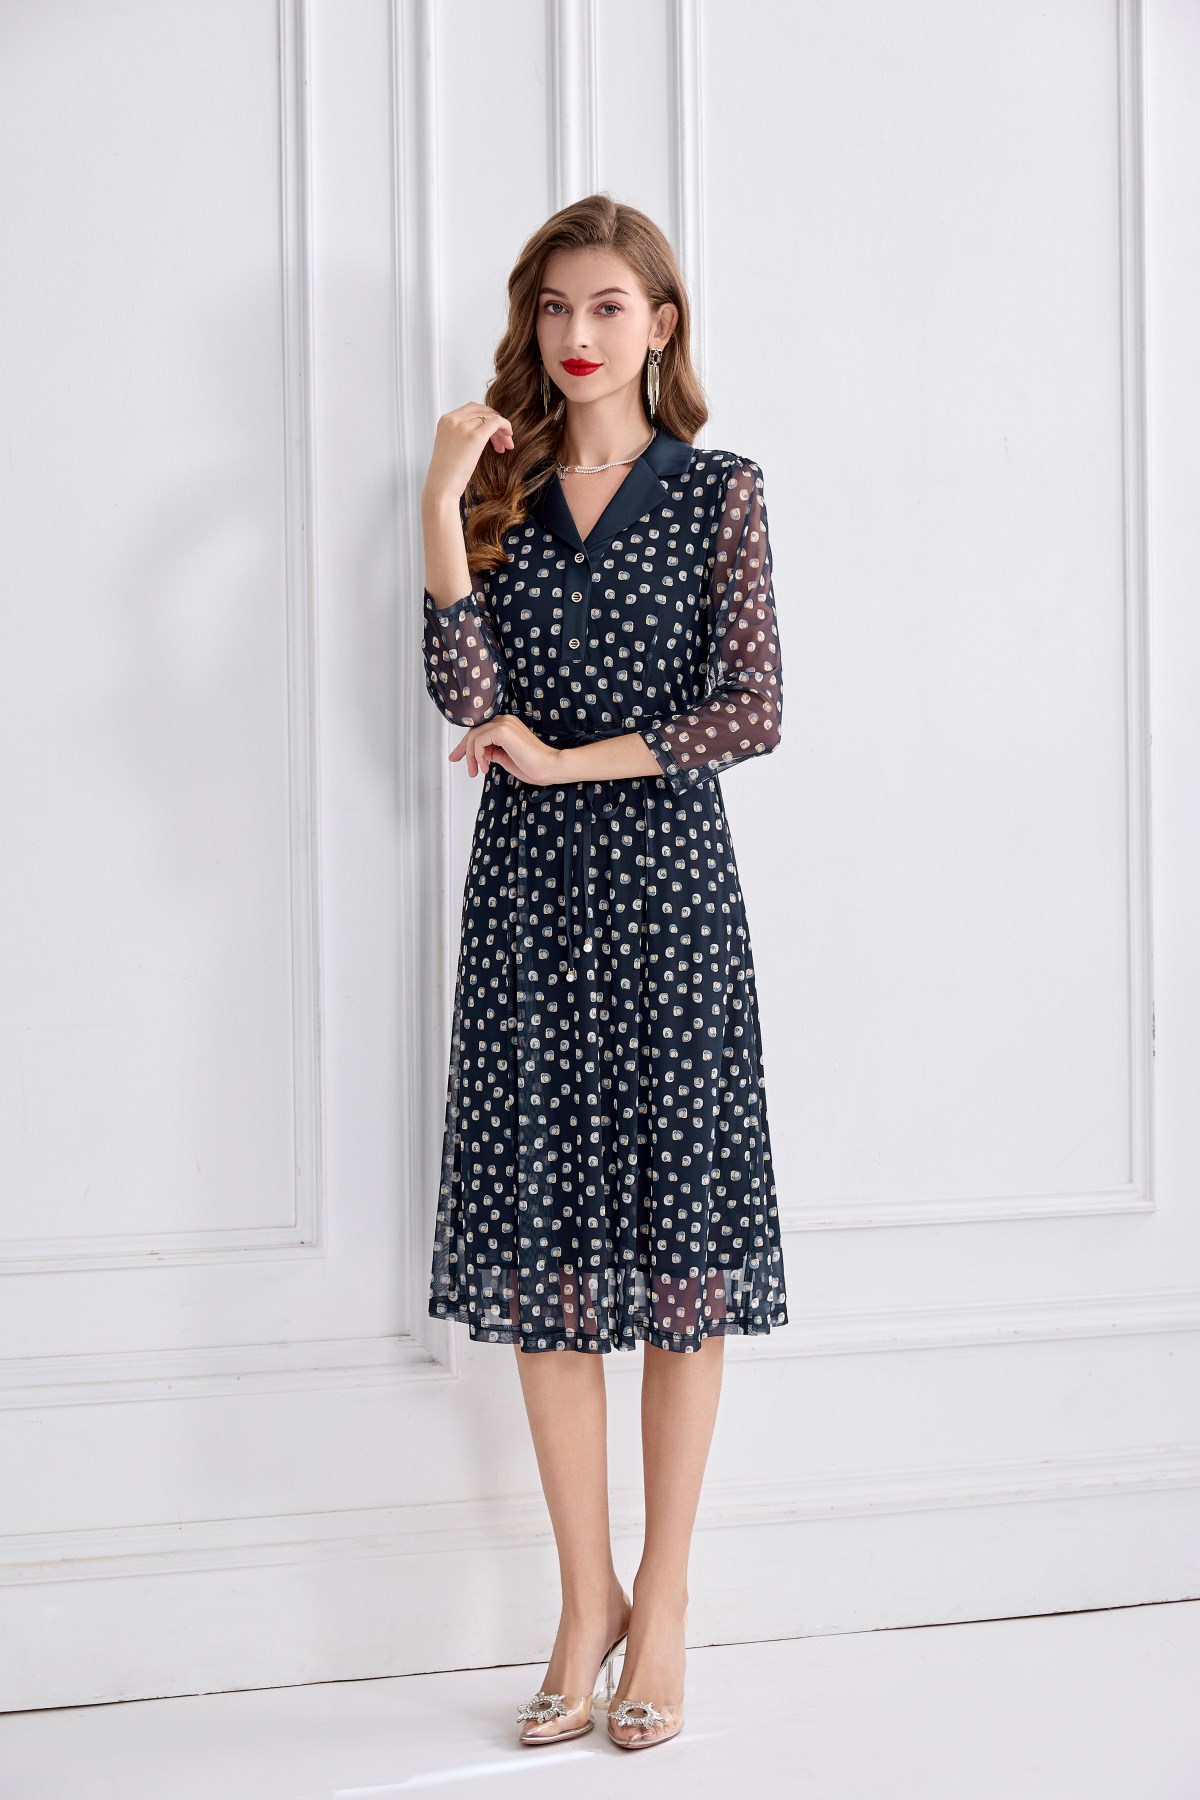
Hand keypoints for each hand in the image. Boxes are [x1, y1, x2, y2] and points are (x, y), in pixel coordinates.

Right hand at [422, 403, 514, 510]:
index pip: (471, 409)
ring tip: (505, 445)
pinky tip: (508, 438)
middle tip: (504, 436)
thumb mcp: (450, 446)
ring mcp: (463, 427)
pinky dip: (506, 427)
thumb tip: (480, 432)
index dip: (486, 416)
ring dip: (501, 430)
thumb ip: (460, 435)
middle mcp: (453, 420)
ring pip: (491, 418)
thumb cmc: (446, 473)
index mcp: (445, 420)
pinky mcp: (475, 437)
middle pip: (482, 412)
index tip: (494, 428)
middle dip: (495, 422)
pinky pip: (496, 423)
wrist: (441, 486)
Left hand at [449, 715, 564, 785]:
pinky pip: (479, 741)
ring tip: (476, 771)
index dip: (466, 744)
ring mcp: (504, 724)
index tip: (458, 756)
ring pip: (474, 736)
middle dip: (462, 748)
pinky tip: (485, 767)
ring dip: (471, 756)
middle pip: (474, 730)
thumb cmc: (534, 766)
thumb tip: (482, 753)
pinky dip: (477, 755)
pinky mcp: (503, 731)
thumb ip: (493, 753)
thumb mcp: (505, 759)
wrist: (549, 767)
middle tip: (455, 760)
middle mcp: (505, 720)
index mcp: (507, 725)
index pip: (480, 730)